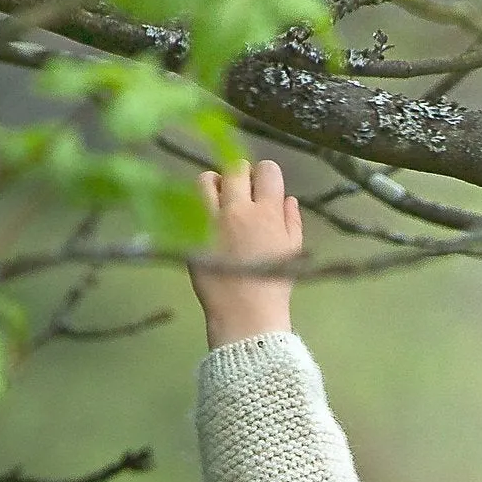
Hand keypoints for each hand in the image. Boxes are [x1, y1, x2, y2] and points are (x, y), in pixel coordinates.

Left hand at [190, 159, 301, 348]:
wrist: (245, 313)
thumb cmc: (274, 284)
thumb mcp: (293, 252)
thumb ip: (292, 221)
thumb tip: (288, 198)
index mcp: (268, 213)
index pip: (267, 171)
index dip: (266, 175)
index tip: (263, 186)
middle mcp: (239, 209)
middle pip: (236, 169)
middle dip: (240, 175)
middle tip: (240, 190)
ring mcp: (211, 219)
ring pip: (206, 179)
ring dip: (214, 183)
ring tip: (218, 197)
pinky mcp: (191, 232)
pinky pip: (189, 203)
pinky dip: (198, 205)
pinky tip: (204, 216)